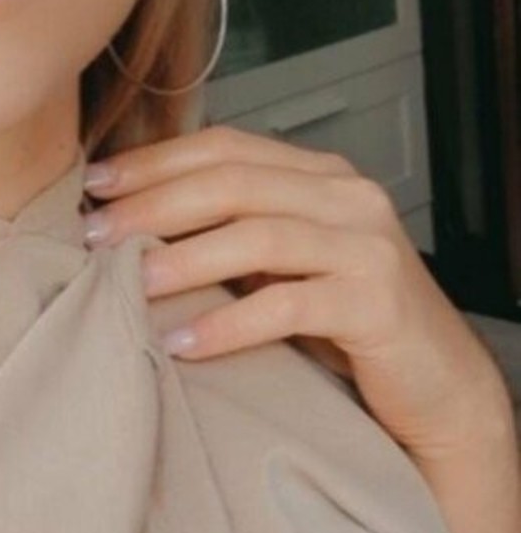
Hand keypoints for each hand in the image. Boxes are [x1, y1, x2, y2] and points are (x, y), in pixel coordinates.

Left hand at [82, 125, 511, 460]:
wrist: (437, 385)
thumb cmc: (346, 323)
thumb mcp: (285, 264)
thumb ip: (232, 232)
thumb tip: (130, 224)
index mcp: (320, 175)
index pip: (225, 148)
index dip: (155, 162)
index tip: (95, 185)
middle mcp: (347, 196)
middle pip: (234, 183)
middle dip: (154, 205)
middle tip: (96, 234)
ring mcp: (367, 245)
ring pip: (259, 236)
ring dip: (184, 259)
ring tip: (130, 283)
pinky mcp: (377, 302)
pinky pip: (289, 305)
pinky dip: (229, 324)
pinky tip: (184, 343)